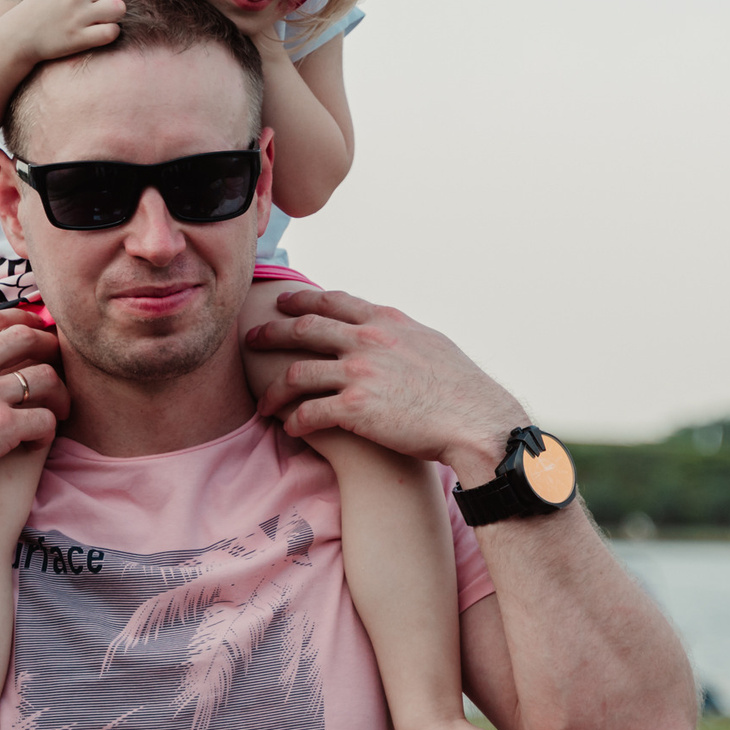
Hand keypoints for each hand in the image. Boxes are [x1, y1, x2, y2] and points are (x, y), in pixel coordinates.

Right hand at [0, 309, 67, 493]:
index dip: (24, 322)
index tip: (35, 331)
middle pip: (30, 339)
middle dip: (51, 348)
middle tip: (58, 365)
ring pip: (47, 378)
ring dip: (60, 392)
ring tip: (60, 408)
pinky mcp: (2, 427)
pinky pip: (45, 420)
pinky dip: (49, 429)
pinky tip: (41, 439)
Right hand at [4, 0, 125, 63]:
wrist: (19, 34)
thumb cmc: (43, 7)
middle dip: (110, 1)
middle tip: (97, 11)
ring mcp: (77, 16)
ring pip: (118, 9)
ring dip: (114, 16)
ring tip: (101, 21)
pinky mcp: (78, 38)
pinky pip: (111, 31)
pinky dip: (110, 32)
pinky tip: (99, 33)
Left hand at [246, 289, 527, 483]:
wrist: (476, 421)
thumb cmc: (463, 390)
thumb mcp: (434, 345)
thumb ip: (404, 336)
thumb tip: (393, 334)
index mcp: (388, 322)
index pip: (335, 302)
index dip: (303, 300)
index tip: (283, 302)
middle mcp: (369, 340)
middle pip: (305, 329)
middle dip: (272, 332)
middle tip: (252, 338)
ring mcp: (360, 372)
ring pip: (297, 374)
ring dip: (274, 390)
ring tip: (263, 402)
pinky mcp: (355, 408)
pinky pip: (309, 412)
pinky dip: (294, 421)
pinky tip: (289, 429)